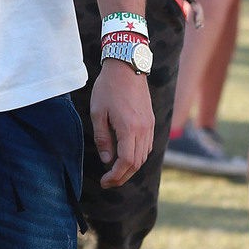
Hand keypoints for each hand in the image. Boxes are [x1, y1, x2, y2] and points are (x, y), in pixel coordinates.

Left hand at [91, 61, 154, 187]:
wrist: (127, 66)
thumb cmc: (108, 88)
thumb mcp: (98, 113)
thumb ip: (102, 138)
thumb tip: (107, 160)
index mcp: (129, 128)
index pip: (126, 162)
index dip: (115, 176)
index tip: (104, 182)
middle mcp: (143, 129)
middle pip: (137, 163)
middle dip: (122, 176)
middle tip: (108, 182)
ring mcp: (149, 125)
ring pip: (144, 156)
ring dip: (131, 168)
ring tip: (115, 171)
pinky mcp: (150, 121)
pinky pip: (147, 145)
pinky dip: (138, 156)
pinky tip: (125, 156)